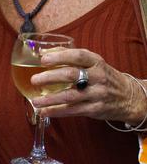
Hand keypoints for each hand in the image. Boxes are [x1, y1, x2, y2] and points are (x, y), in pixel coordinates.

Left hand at [30, 48, 145, 123]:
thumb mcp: (92, 62)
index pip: (78, 56)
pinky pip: (73, 110)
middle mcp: (97, 77)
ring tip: (35, 101)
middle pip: (71, 75)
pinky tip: (44, 111)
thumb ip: (69, 55)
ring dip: (50, 99)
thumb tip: (42, 52)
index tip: (43, 59)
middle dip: (50, 77)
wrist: (129, 97)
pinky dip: (57, 112)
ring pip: (71, 96)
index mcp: (95, 62)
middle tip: (34, 80)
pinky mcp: (95, 109)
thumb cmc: (102, 75)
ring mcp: (97, 94)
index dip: (59, 57)